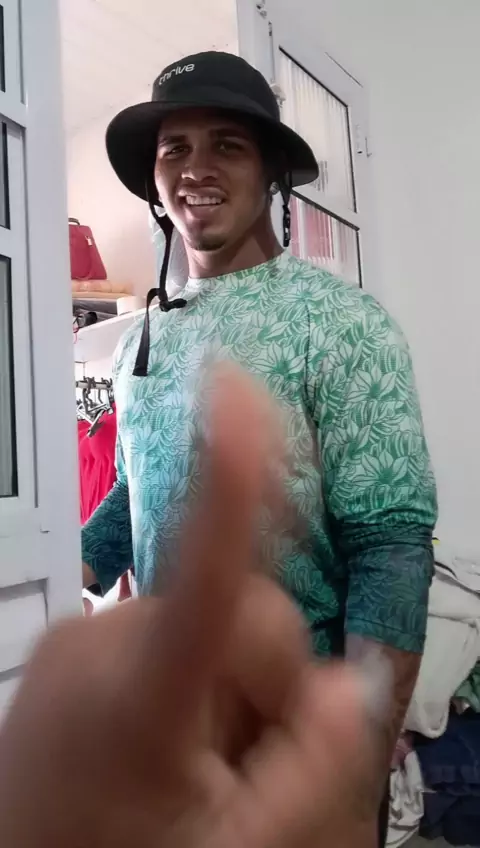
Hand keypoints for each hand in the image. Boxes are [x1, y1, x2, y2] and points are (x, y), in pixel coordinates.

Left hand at [0, 365, 379, 847]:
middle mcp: (99, 643)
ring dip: (228, 678)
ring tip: (195, 755)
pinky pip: (164, 621)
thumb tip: (350, 683)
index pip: (203, 564)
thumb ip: (312, 761)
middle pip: (244, 603)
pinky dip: (187, 667)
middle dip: (268, 675)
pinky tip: (165, 730)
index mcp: (138, 694)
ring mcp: (78, 639)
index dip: (229, 469)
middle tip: (244, 755)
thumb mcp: (238, 842)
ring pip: (209, 614)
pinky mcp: (70, 641)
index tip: (236, 389)